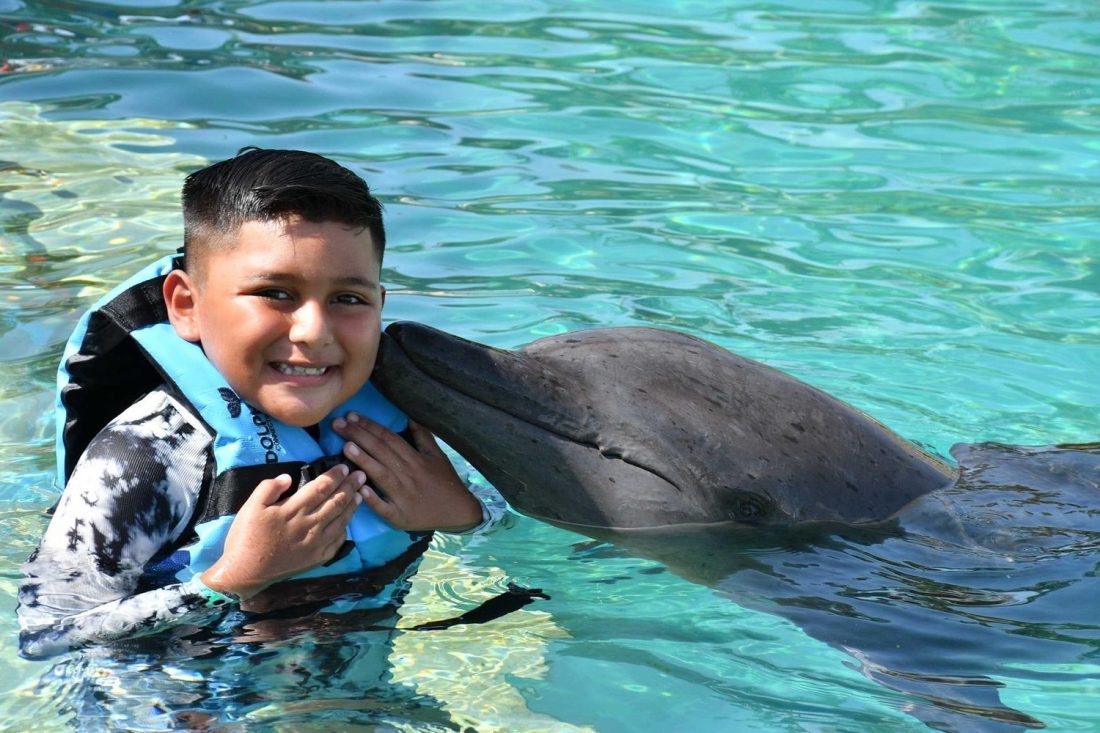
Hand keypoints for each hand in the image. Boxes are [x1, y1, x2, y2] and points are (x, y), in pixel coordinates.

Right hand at [200, 464, 363, 599]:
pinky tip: (348, 520)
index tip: (344, 467)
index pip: (321, 487)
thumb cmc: (246, 537)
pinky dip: (346, 527)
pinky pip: (338, 540)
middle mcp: (310, 525)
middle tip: (361, 475)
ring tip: (360, 493)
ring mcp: (317, 543)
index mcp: (294, 510)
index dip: (335, 476)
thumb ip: (269, 488)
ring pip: (341, 520)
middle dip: (351, 486)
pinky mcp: (318, 558)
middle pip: (336, 501)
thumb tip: (288, 477)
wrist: (245, 572)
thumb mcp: (250, 507)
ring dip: (352, 505)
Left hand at [333, 413, 482, 532]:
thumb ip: (423, 437)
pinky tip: (360, 490)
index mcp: (415, 459)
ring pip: (381, 475)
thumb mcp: (437, 456)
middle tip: (338, 424)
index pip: (388, 438)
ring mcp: (403, 496)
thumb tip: (410, 417)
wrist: (458, 511)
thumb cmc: (445, 482)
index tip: (352, 416)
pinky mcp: (399, 516)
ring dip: (363, 460)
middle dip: (358, 436)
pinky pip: (384, 507)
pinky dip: (373, 499)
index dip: (370, 426)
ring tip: (346, 446)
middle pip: (381, 452)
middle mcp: (407, 475)